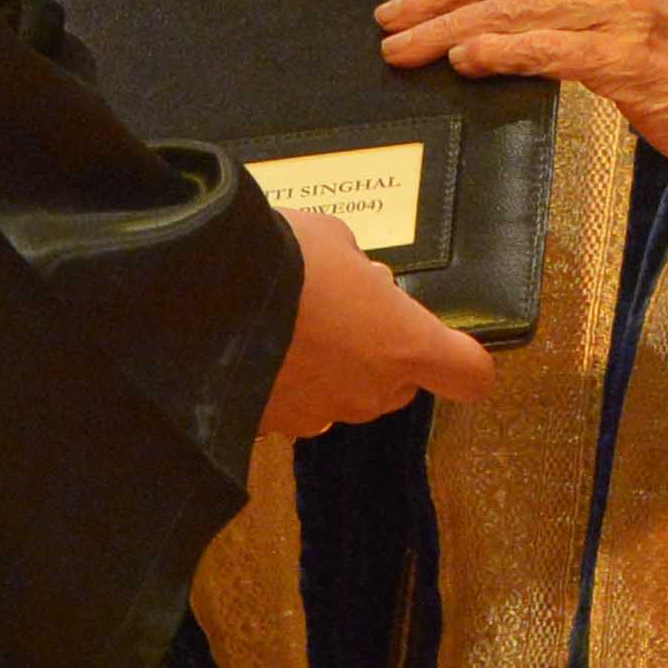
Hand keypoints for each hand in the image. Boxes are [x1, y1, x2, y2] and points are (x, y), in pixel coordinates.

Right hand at [264, 199, 496, 432]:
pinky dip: (286, 383)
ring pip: (345, 397)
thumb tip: (364, 287)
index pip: (467, 374)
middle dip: (383, 354)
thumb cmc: (285, 259)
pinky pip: (295, 406)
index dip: (461, 360)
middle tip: (347, 311)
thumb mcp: (335, 241)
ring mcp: (320, 415)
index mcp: (404, 344)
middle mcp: (370, 391)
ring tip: (293, 326)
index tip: (444, 343)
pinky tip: (259, 349)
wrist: (199, 301)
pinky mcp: (273, 426)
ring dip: (333, 370)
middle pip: (400, 385)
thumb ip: (360, 272)